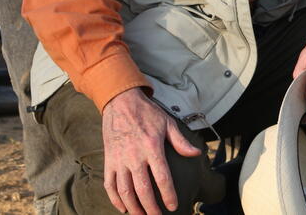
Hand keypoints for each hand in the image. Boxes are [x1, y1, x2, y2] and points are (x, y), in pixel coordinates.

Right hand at [102, 87, 202, 214]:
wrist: (120, 102)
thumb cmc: (147, 113)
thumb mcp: (167, 123)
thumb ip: (181, 141)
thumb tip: (196, 153)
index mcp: (152, 147)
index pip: (162, 177)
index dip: (168, 194)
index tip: (173, 206)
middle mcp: (134, 156)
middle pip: (142, 189)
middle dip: (150, 208)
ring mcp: (119, 159)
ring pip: (124, 191)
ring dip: (133, 207)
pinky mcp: (108, 160)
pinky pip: (110, 185)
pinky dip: (115, 199)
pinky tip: (123, 207)